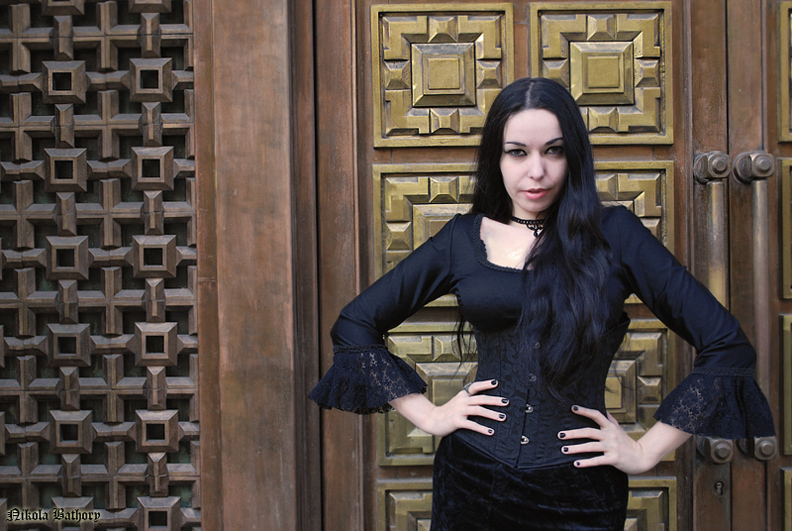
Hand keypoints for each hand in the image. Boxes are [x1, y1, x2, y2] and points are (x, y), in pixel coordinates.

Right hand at [389, 379, 507, 437]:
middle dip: (495, 400)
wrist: (431, 420)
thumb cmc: (447, 413)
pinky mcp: (456, 421)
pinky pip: (471, 424)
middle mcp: (461, 401)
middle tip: (506, 402)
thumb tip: (484, 401)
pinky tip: (491, 432)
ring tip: (503, 417)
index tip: (496, 382)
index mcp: (462, 396)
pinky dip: (482, 428)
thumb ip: (468, 401)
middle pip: (480, 398)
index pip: (475, 387)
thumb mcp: (457, 403)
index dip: (485, 384)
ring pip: (478, 410)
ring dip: (492, 414)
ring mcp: (458, 411)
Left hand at [557, 405, 652, 474]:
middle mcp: (610, 435)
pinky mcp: (614, 459)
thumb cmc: (627, 443)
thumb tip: (604, 411)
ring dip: (576, 448)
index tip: (572, 408)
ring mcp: (612, 447)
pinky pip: (597, 460)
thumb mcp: (619, 430)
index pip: (596, 415)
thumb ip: (610, 420)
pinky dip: (586, 463)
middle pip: (589, 432)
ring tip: (564, 450)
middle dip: (573, 433)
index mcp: (610, 427)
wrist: (642, 457)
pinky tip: (576, 464)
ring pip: (591, 446)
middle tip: (560, 435)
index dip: (584, 411)